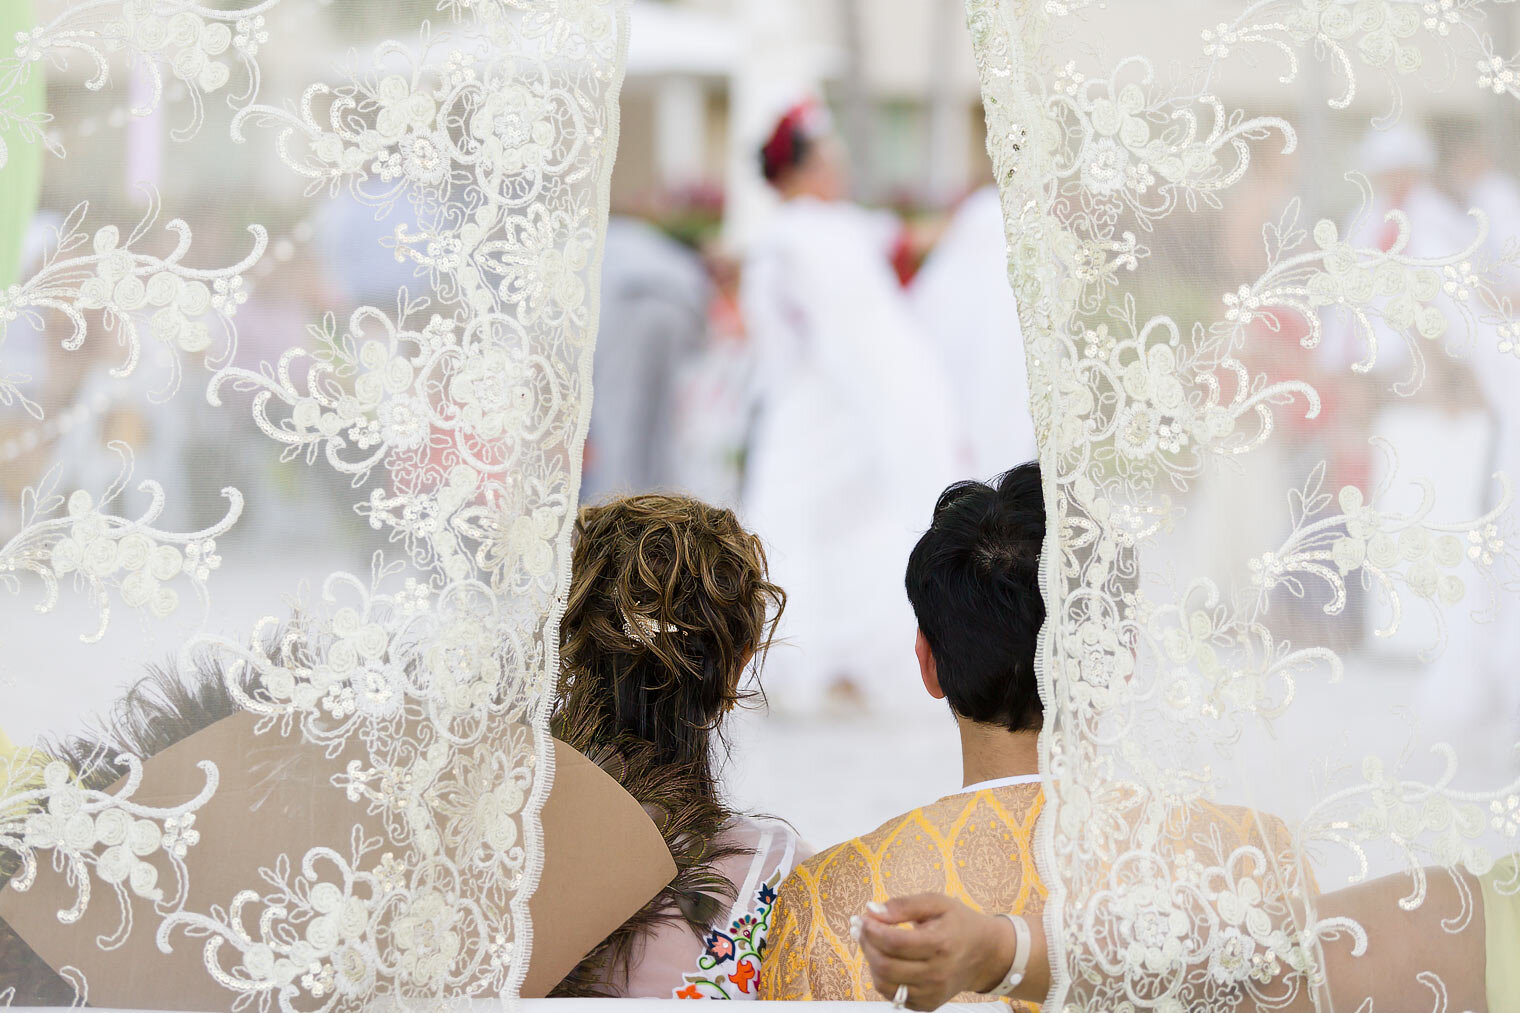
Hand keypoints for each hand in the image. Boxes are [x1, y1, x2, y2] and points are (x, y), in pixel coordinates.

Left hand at [854, 895, 1027, 1010]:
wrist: (985, 954)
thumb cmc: (960, 924)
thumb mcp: (936, 903)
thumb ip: (904, 905)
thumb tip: (873, 910)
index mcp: (940, 944)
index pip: (894, 943)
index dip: (871, 930)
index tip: (864, 918)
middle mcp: (937, 973)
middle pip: (885, 966)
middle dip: (867, 945)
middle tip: (864, 929)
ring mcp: (932, 993)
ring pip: (884, 984)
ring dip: (871, 962)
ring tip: (874, 943)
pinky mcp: (927, 1004)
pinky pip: (893, 995)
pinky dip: (883, 977)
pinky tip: (888, 959)